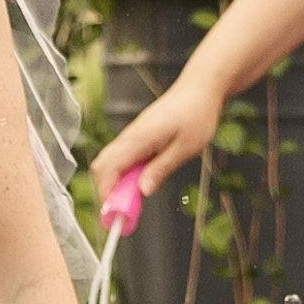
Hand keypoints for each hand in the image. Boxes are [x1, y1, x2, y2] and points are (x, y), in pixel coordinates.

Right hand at [83, 65, 230, 229]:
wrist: (200, 88)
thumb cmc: (196, 114)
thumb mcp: (185, 147)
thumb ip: (162, 169)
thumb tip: (143, 191)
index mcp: (139, 138)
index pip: (109, 170)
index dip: (107, 195)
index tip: (114, 215)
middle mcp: (130, 136)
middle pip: (103, 167)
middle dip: (107, 192)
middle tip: (124, 213)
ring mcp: (133, 135)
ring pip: (111, 163)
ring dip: (117, 184)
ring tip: (134, 203)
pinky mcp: (138, 136)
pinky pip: (123, 157)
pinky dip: (125, 174)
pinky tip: (141, 182)